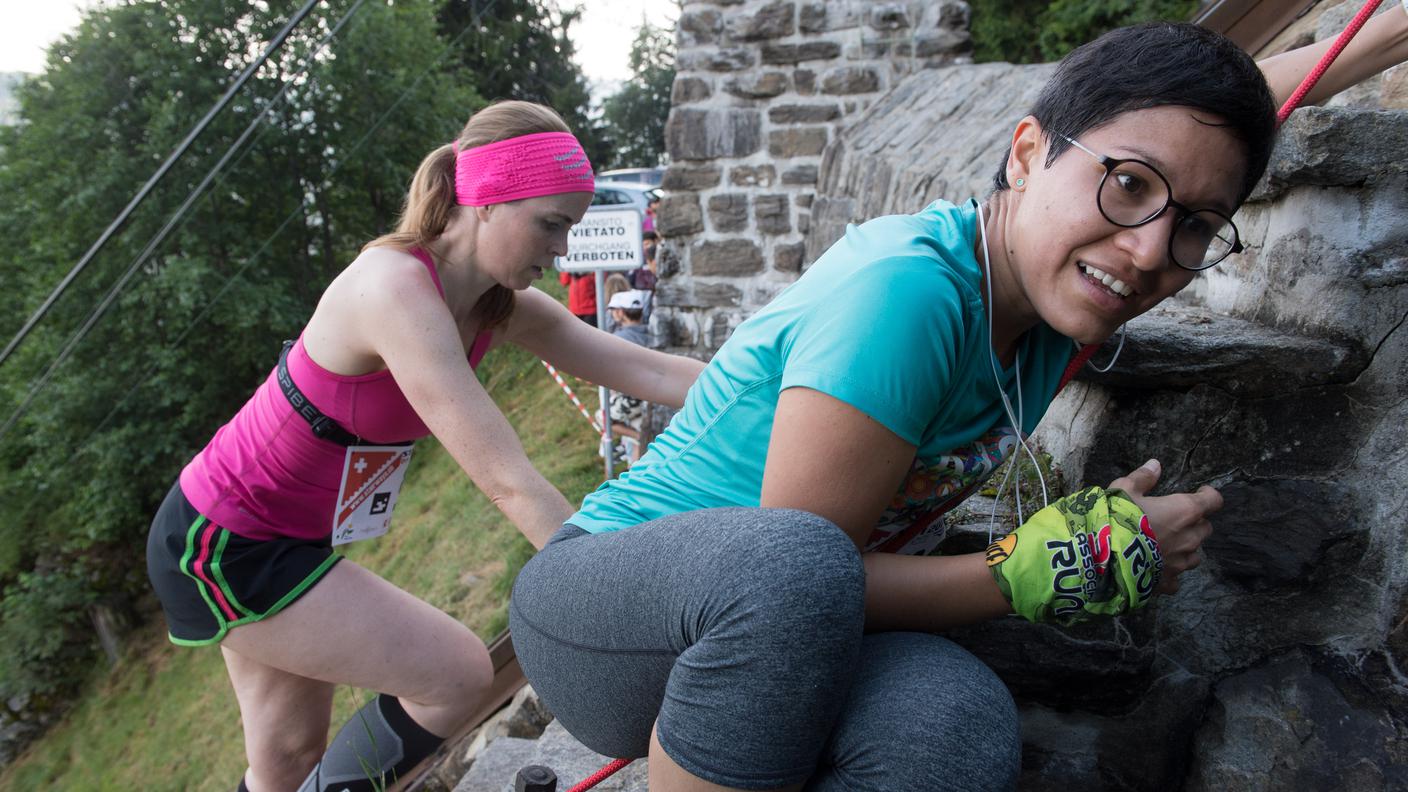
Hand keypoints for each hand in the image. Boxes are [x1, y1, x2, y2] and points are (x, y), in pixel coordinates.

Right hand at [1108, 459, 1220, 594]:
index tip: (1200, 492)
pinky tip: (1157, 569)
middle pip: (1205, 528)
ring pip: (1195, 555)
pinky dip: (1170, 573)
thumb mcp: (1124, 490)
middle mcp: (1190, 537)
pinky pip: (1176, 578)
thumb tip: (1155, 465)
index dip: (1208, 495)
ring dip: (1185, 548)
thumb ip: (1142, 478)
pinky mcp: (1168, 582)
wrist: (1104, 558)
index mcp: (1184, 511)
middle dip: (1194, 523)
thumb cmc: (1117, 517)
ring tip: (1167, 545)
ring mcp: (1181, 562)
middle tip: (1176, 519)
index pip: (1213, 500)